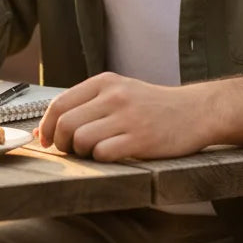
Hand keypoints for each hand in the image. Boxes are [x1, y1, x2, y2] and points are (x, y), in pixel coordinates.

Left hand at [35, 72, 210, 160]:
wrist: (196, 111)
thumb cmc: (151, 105)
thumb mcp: (118, 91)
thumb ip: (85, 105)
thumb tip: (45, 130)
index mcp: (103, 82)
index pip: (59, 104)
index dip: (46, 126)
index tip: (46, 141)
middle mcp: (113, 96)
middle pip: (65, 123)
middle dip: (61, 143)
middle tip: (69, 151)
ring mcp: (127, 117)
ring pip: (81, 139)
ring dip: (80, 153)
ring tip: (91, 154)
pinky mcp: (142, 139)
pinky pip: (104, 152)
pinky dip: (99, 159)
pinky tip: (109, 156)